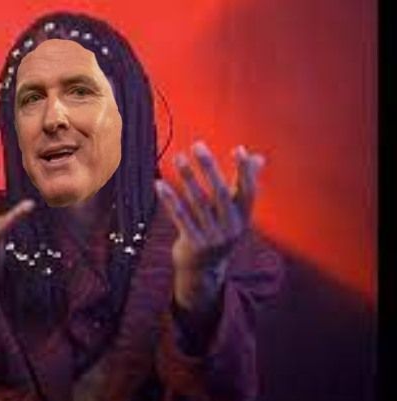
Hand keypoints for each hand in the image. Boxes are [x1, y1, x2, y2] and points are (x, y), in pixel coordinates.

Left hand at [155, 141, 264, 310]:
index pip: (248, 191)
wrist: (204, 270)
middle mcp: (231, 227)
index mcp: (244, 217)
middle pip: (221, 193)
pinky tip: (159, 183)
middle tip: (198, 146)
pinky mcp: (193, 243)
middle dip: (209, 168)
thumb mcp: (234, 212)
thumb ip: (243, 185)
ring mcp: (212, 237)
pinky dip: (170, 199)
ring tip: (178, 158)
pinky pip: (180, 217)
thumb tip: (258, 157)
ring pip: (198, 203)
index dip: (245, 171)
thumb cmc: (219, 231)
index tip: (238, 149)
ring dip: (187, 178)